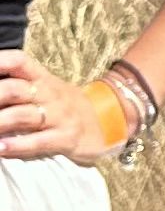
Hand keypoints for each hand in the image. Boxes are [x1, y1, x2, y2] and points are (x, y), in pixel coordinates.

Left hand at [0, 52, 124, 164]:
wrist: (108, 121)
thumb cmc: (63, 106)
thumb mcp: (44, 89)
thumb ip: (15, 86)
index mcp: (41, 78)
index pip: (18, 61)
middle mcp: (49, 94)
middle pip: (13, 90)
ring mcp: (59, 116)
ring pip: (23, 116)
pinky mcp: (66, 138)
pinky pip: (40, 141)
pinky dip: (18, 146)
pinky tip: (2, 149)